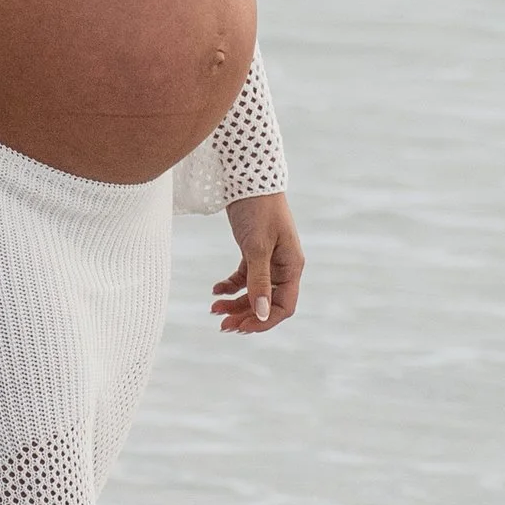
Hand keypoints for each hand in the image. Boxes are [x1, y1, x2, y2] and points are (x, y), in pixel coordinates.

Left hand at [212, 194, 302, 333]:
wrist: (248, 177)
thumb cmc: (258, 209)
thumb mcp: (256, 247)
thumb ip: (258, 281)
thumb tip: (261, 314)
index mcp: (291, 267)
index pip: (283, 306)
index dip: (263, 321)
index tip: (240, 327)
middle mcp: (283, 266)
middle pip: (266, 303)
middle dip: (245, 315)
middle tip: (222, 325)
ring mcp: (268, 259)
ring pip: (253, 291)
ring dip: (235, 303)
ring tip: (213, 308)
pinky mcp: (253, 251)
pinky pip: (244, 277)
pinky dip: (230, 286)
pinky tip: (215, 290)